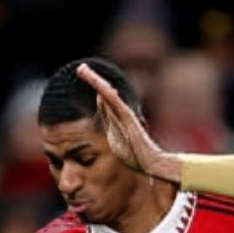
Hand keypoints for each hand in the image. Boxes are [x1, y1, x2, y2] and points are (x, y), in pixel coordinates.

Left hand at [76, 63, 181, 183]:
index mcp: (118, 123)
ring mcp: (124, 116)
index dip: (97, 93)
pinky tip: (94, 81)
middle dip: (93, 80)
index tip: (87, 79)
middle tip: (81, 69)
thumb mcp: (121, 150)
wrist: (153, 164)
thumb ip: (115, 142)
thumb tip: (112, 145)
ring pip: (107, 94)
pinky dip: (103, 90)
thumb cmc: (140, 162)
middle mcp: (120, 116)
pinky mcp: (127, 117)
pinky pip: (113, 100)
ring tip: (82, 69)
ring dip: (95, 80)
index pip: (105, 104)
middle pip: (104, 95)